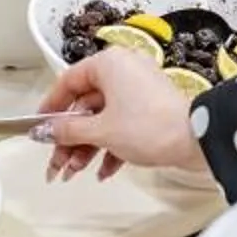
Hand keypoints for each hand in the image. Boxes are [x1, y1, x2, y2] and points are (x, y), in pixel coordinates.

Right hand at [36, 50, 214, 184]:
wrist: (196, 140)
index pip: (68, 82)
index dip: (50, 108)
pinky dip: (111, 147)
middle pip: (84, 105)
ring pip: (102, 118)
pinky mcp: (151, 110)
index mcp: (109, 64)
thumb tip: (45, 130)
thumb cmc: (152, 126)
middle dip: (69, 139)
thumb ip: (68, 130)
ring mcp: (139, 91)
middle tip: (57, 164)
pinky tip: (103, 171)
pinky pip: (122, 125)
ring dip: (87, 147)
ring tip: (75, 173)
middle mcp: (123, 71)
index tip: (39, 127)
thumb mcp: (100, 131)